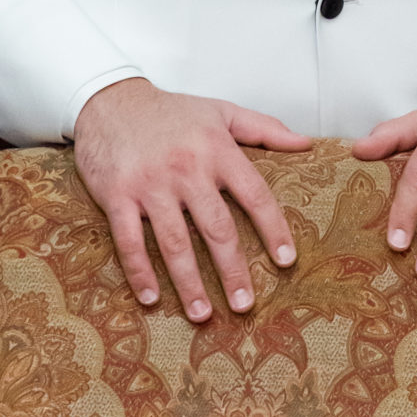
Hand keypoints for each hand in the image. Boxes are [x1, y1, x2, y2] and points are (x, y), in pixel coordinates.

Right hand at [73, 79, 312, 322]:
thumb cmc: (171, 111)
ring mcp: (150, 184)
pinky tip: (151, 298)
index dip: (273, 229)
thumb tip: (306, 144)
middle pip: (216, 228)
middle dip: (233, 270)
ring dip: (189, 282)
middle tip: (245, 305)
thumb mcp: (220, 112)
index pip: (254, 194)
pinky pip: (129, 241)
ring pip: (174, 242)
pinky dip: (139, 272)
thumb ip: (265, 128)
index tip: (286, 261)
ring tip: (202, 315)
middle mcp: (186, 168)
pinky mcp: (117, 195)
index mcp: (216, 149)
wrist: (109, 101)